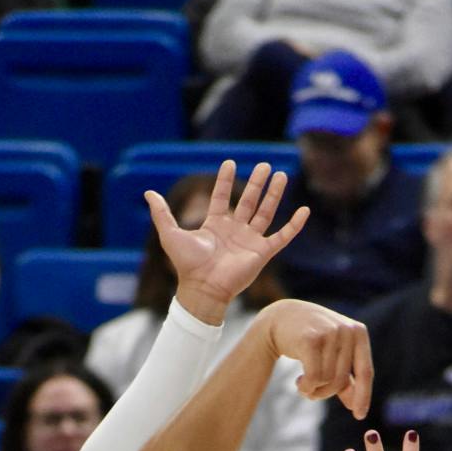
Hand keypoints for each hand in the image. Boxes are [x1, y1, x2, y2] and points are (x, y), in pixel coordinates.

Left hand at [147, 160, 309, 326]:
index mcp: (215, 226)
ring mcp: (250, 241)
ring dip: (273, 194)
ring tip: (280, 175)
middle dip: (256, 183)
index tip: (229, 163)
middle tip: (263, 165)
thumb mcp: (170, 233)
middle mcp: (234, 231)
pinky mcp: (262, 253)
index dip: (225, 180)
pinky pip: (282, 236)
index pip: (222, 197)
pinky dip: (294, 225)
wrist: (202, 288)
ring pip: (265, 212)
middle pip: (248, 201)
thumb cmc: (186, 265)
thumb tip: (147, 192)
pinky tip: (304, 210)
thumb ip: (162, 213)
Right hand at [264, 298, 372, 418]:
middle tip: (313, 392)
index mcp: (358, 332)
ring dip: (314, 390)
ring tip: (304, 383)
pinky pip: (314, 376)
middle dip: (326, 393)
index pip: (366, 371)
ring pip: (327, 380)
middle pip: (342, 380)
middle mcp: (346, 330)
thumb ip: (345, 379)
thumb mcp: (332, 355)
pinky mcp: (310, 339)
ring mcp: (329, 332)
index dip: (363, 396)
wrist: (280, 318)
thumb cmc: (310, 339)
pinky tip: (299, 383)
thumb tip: (355, 407)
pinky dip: (306, 387)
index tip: (359, 416)